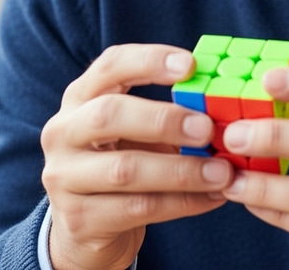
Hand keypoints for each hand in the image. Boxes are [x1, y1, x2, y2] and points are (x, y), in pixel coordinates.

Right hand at [40, 44, 234, 269]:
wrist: (85, 227)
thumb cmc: (124, 159)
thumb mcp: (138, 128)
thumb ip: (171, 111)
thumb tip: (225, 105)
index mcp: (81, 96)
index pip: (110, 65)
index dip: (150, 60)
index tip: (192, 64)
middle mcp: (63, 131)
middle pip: (108, 115)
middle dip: (163, 119)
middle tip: (207, 128)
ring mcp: (63, 177)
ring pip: (125, 170)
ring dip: (182, 171)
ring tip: (223, 172)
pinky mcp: (78, 220)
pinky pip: (138, 209)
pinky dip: (182, 203)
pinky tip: (214, 197)